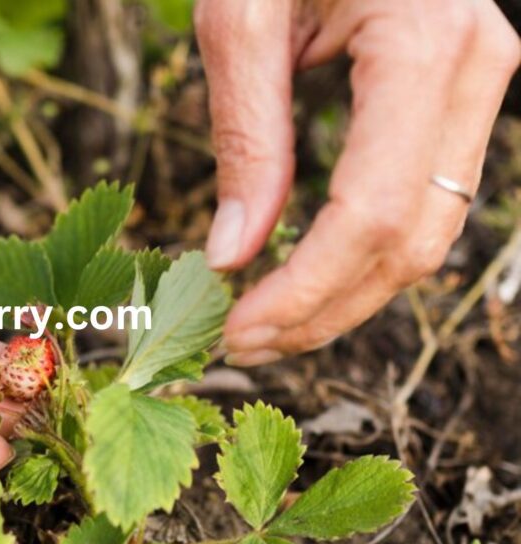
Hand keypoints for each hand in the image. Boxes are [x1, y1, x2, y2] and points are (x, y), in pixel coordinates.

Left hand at [197, 0, 519, 363]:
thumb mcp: (240, 17)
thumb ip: (246, 137)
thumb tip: (233, 254)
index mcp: (428, 45)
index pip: (371, 213)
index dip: (303, 290)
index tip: (235, 330)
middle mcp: (477, 69)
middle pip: (409, 239)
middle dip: (324, 309)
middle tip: (240, 342)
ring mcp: (479, 84)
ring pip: (426, 232)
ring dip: (344, 294)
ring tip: (263, 324)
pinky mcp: (456, 96)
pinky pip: (421, 198)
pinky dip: (361, 253)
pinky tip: (301, 276)